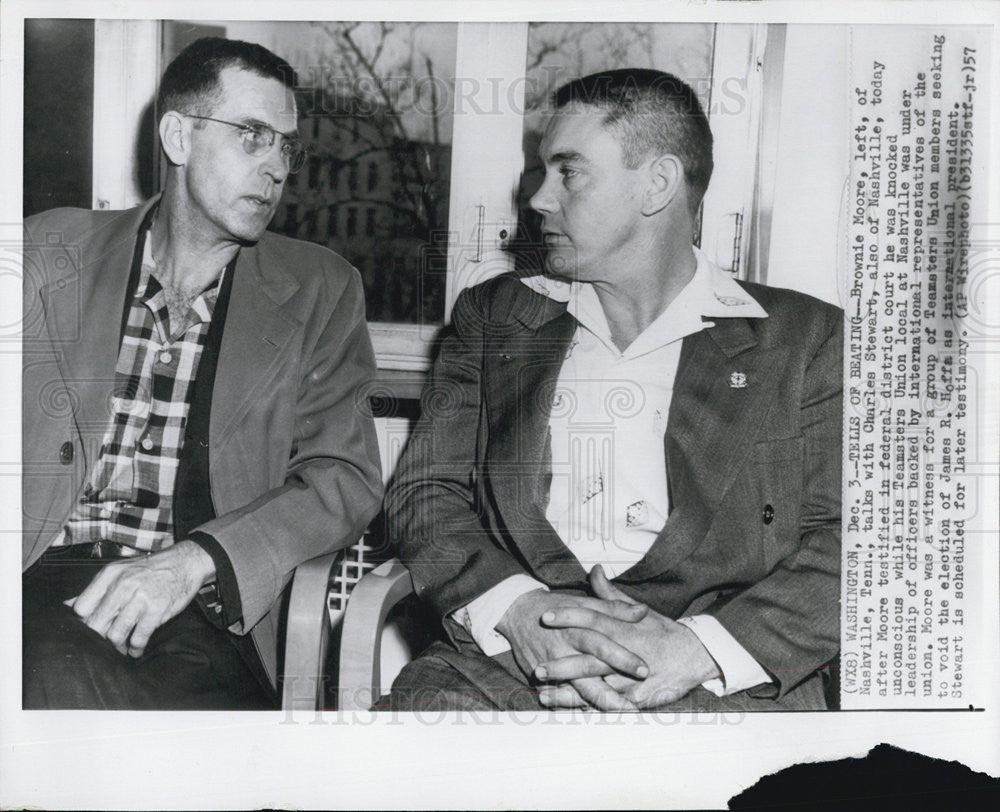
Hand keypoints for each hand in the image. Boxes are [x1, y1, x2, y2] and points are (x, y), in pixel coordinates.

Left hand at [65, 540, 215, 657]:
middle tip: (103, 645)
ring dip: (117, 647)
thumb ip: (95, 590)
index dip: (83, 622)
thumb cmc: (150, 570)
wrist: (185, 562)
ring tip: (120, 650)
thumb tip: (67, 607)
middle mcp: (122, 585)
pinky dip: (135, 649)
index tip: (89, 629)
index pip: (81, 608)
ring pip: (115, 634)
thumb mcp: (120, 572)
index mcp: (109, 575)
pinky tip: (136, 650)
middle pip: (96, 624)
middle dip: (98, 639)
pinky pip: (139, 638)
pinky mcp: (156, 610)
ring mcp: (140, 598)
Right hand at [495, 587, 649, 710]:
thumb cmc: (557, 607)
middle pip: (588, 669)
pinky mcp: (542, 679)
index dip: (622, 656)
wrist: (518, 612)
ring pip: (575, 689)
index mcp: (576, 628)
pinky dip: (572, 708)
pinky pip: (558, 697)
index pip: (602, 643)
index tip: (644, 670)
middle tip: (634, 704)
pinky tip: (589, 717)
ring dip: (595, 703)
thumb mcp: (585, 602)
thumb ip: (615, 608)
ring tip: (617, 716)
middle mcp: (563, 648)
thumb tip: (643, 611)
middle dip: (610, 689)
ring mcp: (551, 666)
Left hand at [534, 567, 720, 709]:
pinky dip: (586, 708)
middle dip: (562, 664)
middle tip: (537, 666)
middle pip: (590, 660)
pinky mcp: (635, 699)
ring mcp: (629, 680)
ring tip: (543, 694)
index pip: (593, 619)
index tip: (546, 617)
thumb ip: (610, 595)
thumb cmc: (661, 632)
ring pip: (596, 688)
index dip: (569, 617)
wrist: (694, 656)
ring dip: (569, 693)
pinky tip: (567, 710)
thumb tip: (594, 571)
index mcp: (623, 630)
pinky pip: (608, 705)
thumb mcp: (638, 610)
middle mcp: (624, 655)